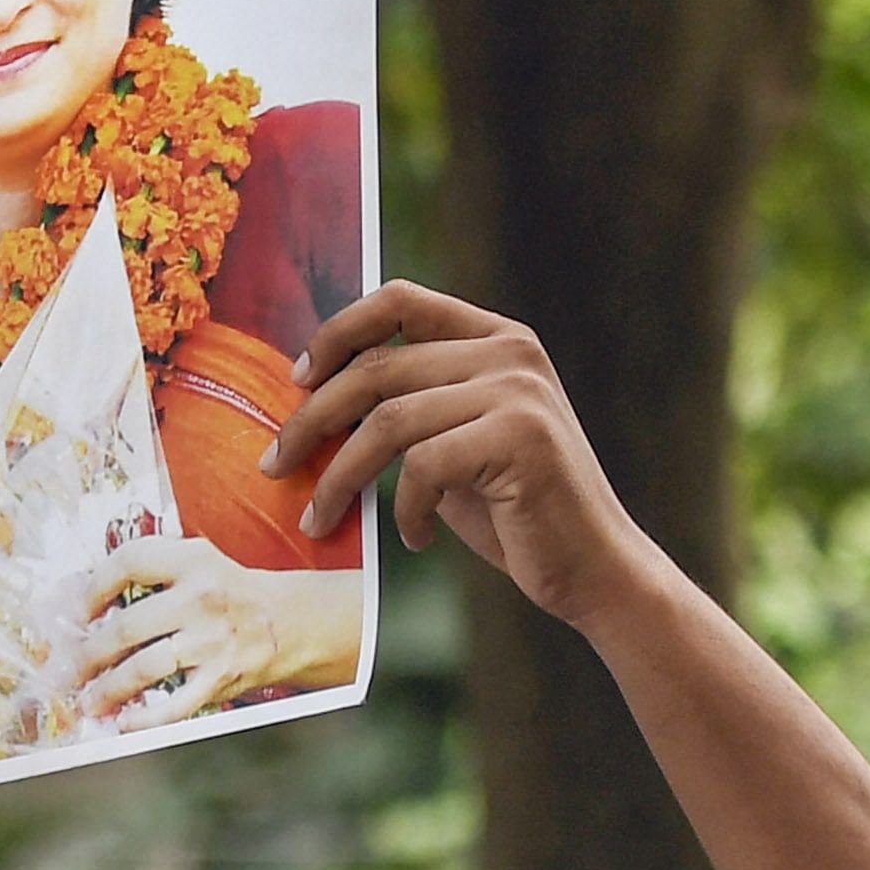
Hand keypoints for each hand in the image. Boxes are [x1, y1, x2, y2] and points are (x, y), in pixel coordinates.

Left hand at [69, 540, 352, 724]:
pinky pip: (174, 705)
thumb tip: (84, 601)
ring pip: (143, 668)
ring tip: (88, 700)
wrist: (287, 622)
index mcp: (193, 560)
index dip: (94, 587)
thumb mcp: (196, 564)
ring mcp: (212, 640)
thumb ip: (150, 574)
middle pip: (126, 626)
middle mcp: (202, 598)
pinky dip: (144, 719)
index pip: (129, 562)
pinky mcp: (221, 677)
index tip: (79, 611)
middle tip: (72, 669)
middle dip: (89, 654)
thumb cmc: (227, 594)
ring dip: (107, 689)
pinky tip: (125, 723)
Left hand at [264, 285, 652, 625]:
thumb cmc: (516, 513)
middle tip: (275, 464)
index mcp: (498, 337)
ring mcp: (518, 392)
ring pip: (388, 422)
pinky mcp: (520, 439)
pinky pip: (423, 468)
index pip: (400, 299)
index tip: (297, 379)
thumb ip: (408, 409)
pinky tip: (417, 538)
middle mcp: (510, 353)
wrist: (594, 570)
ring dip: (339, 477)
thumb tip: (311, 401)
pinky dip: (405, 511)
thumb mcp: (455, 445)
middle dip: (312, 420)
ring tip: (320, 517)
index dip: (339, 331)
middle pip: (378, 368)